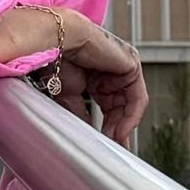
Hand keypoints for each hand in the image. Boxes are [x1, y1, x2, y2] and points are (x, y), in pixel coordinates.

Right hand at [0, 5, 147, 145]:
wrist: (52, 40)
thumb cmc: (52, 59)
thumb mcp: (68, 97)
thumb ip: (80, 116)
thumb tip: (87, 141)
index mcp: (96, 77)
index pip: (108, 107)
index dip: (108, 128)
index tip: (106, 148)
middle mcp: (111, 72)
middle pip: (120, 108)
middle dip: (117, 130)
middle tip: (111, 149)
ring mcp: (122, 67)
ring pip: (130, 104)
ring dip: (122, 126)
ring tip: (112, 142)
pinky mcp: (130, 64)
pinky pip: (137, 96)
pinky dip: (131, 116)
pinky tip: (120, 130)